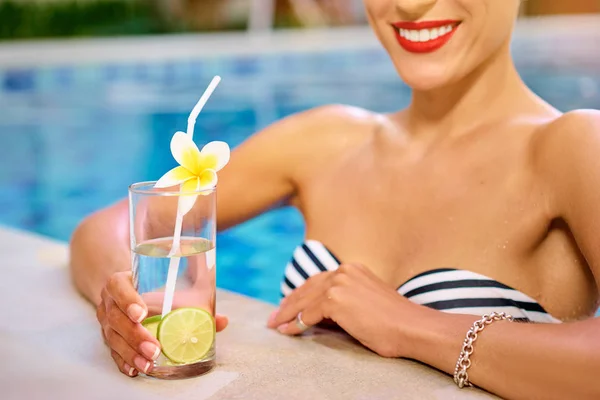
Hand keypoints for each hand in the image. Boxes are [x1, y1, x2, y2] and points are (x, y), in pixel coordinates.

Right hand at [97, 271, 228, 376]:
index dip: (128, 300)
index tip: (142, 313)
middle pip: (116, 318)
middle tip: (154, 348)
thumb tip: (223, 321)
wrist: (125, 289)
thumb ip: (195, 300)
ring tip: (148, 364)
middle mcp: (110, 301)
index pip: (119, 287)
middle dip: (135, 335)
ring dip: (131, 353)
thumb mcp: (167, 286)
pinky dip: (124, 362)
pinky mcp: (109, 338)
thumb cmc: (150, 287)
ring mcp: (106, 321)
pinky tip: (135, 369)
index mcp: (121, 282)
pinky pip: (112, 351)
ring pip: (113, 338)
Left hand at [268, 263, 416, 357]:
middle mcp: (344, 271)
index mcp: (353, 270)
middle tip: (274, 317)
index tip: (288, 306)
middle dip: (289, 303)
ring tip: (275, 325)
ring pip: (304, 300)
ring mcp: (339, 283)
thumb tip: (314, 315)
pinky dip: (295, 324)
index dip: (301, 295)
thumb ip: (341, 304)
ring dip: (287, 313)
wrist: (412, 328)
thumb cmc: (394, 324)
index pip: (319, 281)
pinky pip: (307, 314)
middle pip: (308, 287)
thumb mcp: (364, 306)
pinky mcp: (335, 299)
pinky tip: (287, 331)